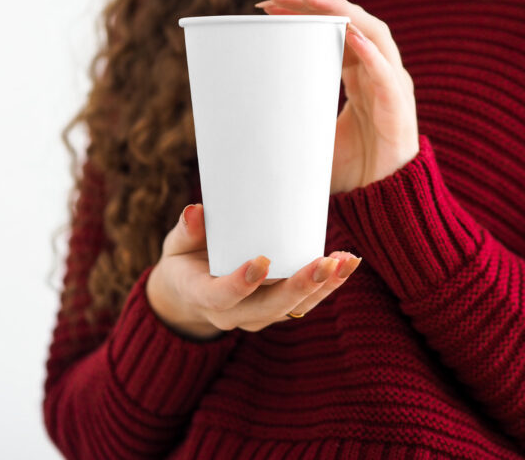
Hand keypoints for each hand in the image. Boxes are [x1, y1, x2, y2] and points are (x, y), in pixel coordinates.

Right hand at [146, 203, 361, 339]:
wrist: (190, 294)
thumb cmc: (184, 261)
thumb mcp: (176, 246)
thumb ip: (187, 230)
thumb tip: (195, 210)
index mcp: (202, 297)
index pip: (222, 297)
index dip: (241, 283)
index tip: (262, 261)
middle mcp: (233, 315)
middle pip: (269, 307)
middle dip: (299, 286)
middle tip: (323, 263)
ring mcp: (258, 315)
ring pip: (293, 308)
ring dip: (323, 287)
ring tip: (346, 261)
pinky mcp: (276, 310)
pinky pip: (304, 303)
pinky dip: (328, 285)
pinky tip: (348, 263)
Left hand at [255, 0, 419, 193]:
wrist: (383, 201)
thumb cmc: (351, 166)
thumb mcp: (313, 132)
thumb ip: (292, 115)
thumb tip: (244, 114)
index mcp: (358, 72)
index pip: (331, 29)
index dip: (302, 12)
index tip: (265, 3)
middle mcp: (377, 70)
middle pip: (348, 21)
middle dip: (312, 2)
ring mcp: (390, 84)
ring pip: (371, 33)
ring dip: (339, 12)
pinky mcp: (399, 106)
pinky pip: (387, 73)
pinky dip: (371, 52)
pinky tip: (350, 34)